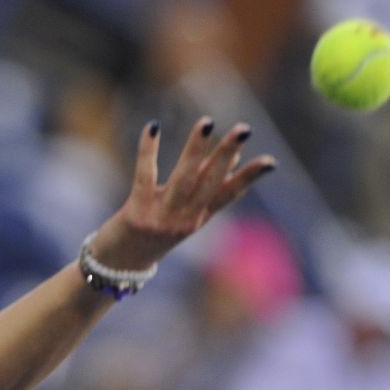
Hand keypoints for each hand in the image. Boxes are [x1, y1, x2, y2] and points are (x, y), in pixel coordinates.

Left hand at [91, 117, 277, 269]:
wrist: (118, 265)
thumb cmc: (152, 234)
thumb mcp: (183, 215)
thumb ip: (204, 189)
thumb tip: (233, 157)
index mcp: (198, 219)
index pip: (229, 196)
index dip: (249, 178)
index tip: (271, 161)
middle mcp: (184, 219)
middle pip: (210, 182)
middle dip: (227, 154)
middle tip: (244, 129)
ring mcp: (161, 217)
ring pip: (184, 177)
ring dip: (196, 148)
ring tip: (207, 123)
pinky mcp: (136, 212)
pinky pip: (145, 175)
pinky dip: (150, 150)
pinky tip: (154, 127)